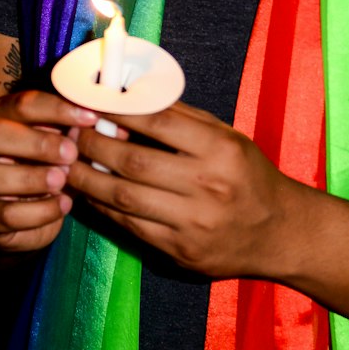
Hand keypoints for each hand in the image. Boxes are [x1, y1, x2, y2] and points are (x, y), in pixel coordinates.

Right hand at [0, 90, 98, 251]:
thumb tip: (118, 125)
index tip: (90, 117)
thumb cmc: (48, 165)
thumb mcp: (63, 142)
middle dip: (36, 142)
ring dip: (32, 177)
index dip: (57, 108)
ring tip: (63, 179)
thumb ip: (82, 131)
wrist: (29, 215)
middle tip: (72, 152)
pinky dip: (38, 211)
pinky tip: (63, 205)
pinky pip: (4, 214)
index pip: (22, 104)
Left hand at [68, 100, 307, 278]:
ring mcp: (192, 223)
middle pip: (133, 162)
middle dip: (93, 144)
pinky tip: (90, 193)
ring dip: (88, 178)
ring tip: (69, 163)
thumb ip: (182, 119)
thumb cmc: (249, 175)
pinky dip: (104, 208)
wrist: (279, 232)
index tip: (92, 101)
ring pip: (124, 198)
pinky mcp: (180, 251)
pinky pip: (130, 227)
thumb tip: (133, 98)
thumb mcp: (227, 137)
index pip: (158, 122)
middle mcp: (207, 186)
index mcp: (220, 149)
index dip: (118, 111)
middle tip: (70, 131)